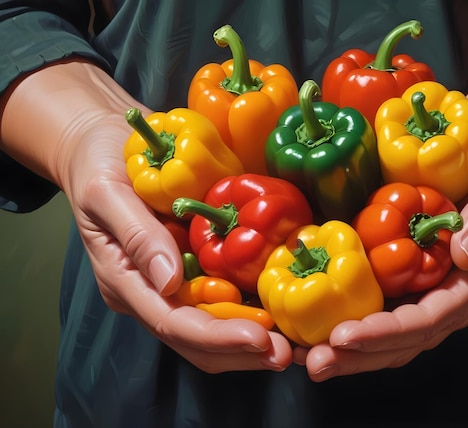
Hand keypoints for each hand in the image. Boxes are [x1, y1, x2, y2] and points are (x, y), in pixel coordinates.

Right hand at [1, 61, 292, 373]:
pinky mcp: (196, 268)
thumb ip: (138, 237)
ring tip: (295, 346)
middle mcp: (153, 292)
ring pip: (215, 329)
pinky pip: (227, 299)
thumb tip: (170, 281)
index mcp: (127, 281)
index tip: (259, 337)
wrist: (107, 147)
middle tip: (288, 353)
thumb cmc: (101, 166)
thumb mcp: (110, 193)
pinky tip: (285, 314)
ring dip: (253, 342)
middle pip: (197, 340)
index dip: (217, 336)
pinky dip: (255, 313)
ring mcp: (175, 284)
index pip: (172, 323)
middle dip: (242, 352)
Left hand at [294, 102, 467, 380]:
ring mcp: (438, 276)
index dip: (392, 331)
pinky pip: (387, 297)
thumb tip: (463, 256)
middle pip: (412, 334)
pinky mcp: (417, 262)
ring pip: (397, 325)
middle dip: (364, 352)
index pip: (438, 315)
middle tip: (314, 363)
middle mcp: (460, 283)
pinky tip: (321, 323)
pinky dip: (356, 315)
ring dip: (354, 346)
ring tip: (308, 356)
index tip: (345, 336)